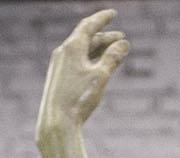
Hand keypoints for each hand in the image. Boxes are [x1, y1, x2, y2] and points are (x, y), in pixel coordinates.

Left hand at [36, 10, 129, 139]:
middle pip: (86, 38)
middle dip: (104, 37)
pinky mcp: (57, 78)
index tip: (113, 13)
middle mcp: (62, 52)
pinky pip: (76, 61)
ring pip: (81, 51)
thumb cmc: (78, 99)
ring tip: (113, 52)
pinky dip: (89, 59)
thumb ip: (112, 58)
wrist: (56, 122)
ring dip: (98, 49)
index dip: (102, 18)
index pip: (89, 25)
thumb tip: (123, 43)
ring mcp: (58, 65)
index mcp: (72, 47)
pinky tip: (97, 68)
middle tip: (121, 38)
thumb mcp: (100, 76)